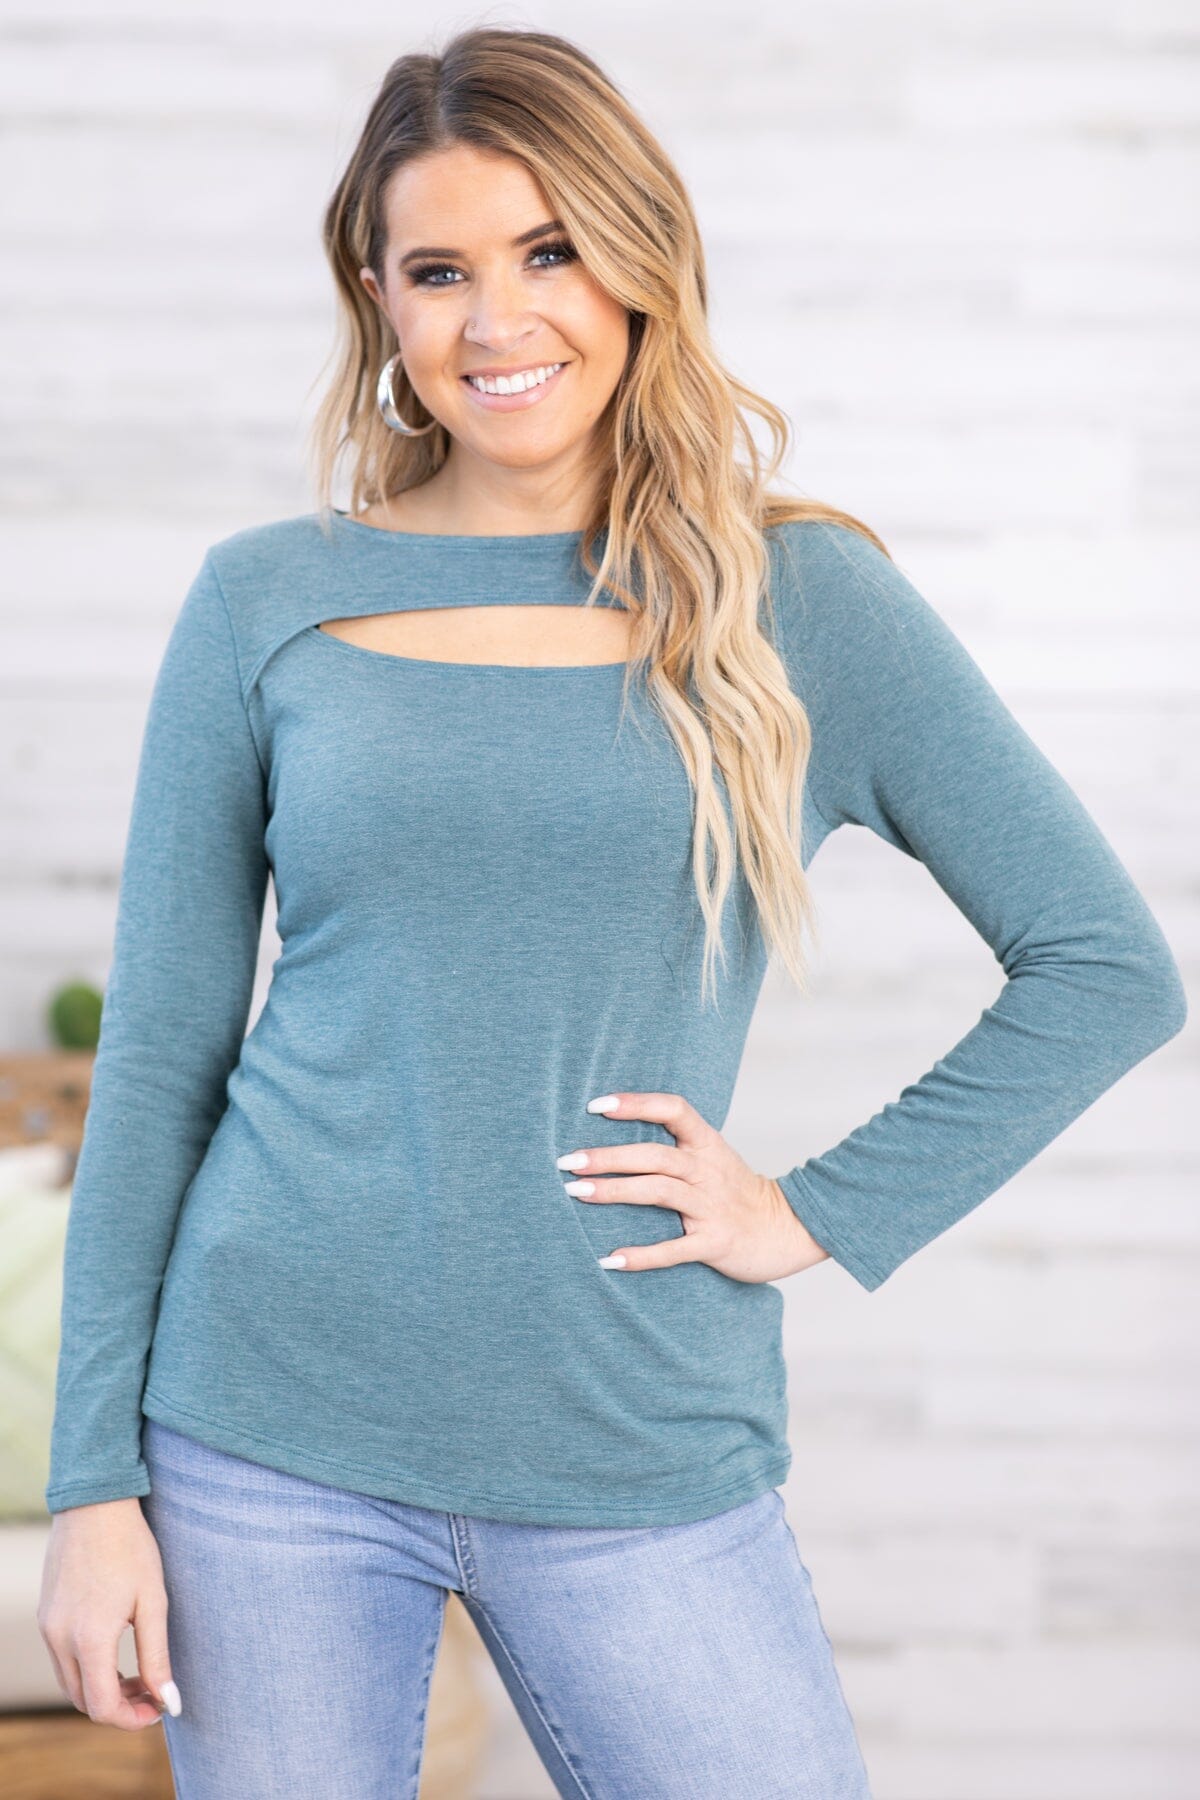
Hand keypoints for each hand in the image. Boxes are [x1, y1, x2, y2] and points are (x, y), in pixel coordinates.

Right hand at [38, 1499, 181, 1729]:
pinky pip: (62, 1659)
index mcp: (89, 1638)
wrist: (95, 1504)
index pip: (102, 1707)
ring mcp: (48, 1627)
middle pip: (83, 1701)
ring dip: (101, 1689)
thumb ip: (157, 1657)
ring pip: (70, 1682)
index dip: (131, 1719)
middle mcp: (60, 1639)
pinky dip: (87, 1668)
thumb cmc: (130, 1547)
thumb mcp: (153, 1601)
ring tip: (137, 1673)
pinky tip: (114, 1650)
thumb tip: (170, 1702)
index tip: (158, 1708)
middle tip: (151, 1691)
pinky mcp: (46, 1615)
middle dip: (118, 1706)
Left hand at [559, 1089, 831, 1282]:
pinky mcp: (715, 1242)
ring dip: (615, 1192)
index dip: (636, 1104)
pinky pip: (674, 1248)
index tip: (596, 1105)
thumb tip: (616, 1136)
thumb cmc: (737, 1191)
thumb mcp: (712, 1157)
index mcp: (707, 1144)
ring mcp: (712, 1206)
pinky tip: (610, 1259)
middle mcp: (708, 1170)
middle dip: (608, 1157)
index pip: (673, 1109)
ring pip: (659, 1193)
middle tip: (566, 1161)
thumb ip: (674, 1144)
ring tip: (575, 1193)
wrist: (788, 1229)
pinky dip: (641, 1256)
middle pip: (655, 1155)